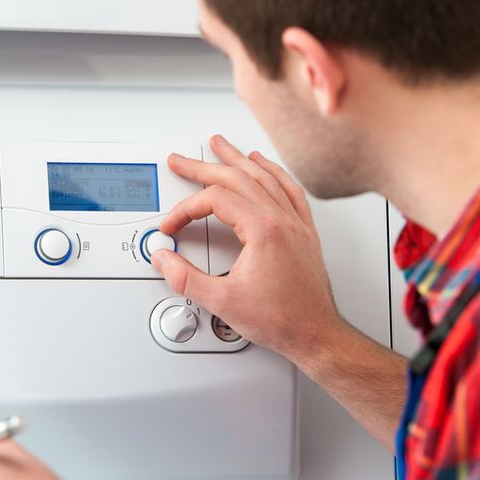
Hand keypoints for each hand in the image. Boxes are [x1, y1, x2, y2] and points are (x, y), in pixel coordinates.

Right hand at [152, 134, 342, 372]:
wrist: (316, 334)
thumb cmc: (281, 319)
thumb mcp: (222, 302)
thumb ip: (185, 278)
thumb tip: (164, 259)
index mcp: (263, 230)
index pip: (215, 200)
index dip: (185, 210)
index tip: (172, 227)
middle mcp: (281, 220)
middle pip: (237, 178)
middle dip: (203, 167)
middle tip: (182, 160)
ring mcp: (295, 223)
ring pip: (264, 177)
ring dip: (237, 159)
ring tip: (220, 146)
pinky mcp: (303, 232)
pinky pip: (288, 189)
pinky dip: (272, 172)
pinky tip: (264, 165)